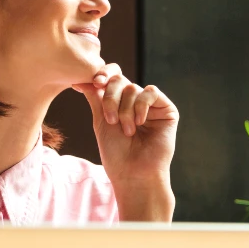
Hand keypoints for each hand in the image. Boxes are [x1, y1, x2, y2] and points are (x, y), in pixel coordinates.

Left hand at [73, 63, 178, 219]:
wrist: (133, 173)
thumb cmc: (116, 153)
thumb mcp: (100, 120)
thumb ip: (95, 96)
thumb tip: (81, 78)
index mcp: (119, 102)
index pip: (112, 76)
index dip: (103, 74)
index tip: (95, 82)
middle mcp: (135, 101)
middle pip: (119, 80)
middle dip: (111, 98)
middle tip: (110, 120)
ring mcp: (151, 105)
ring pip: (133, 88)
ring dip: (125, 110)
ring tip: (127, 131)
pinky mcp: (167, 110)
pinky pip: (151, 92)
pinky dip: (141, 106)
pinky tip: (140, 123)